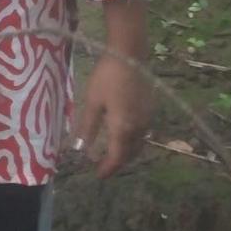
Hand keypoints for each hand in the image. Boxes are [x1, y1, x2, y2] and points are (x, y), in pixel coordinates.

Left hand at [75, 51, 152, 176]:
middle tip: (103, 165)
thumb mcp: (92, 101)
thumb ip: (88, 126)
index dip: (108, 168)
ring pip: (138, 145)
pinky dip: (133, 140)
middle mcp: (139, 128)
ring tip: (112, 152)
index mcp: (123, 129)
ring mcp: (147, 119)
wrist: (129, 54)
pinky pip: (143, 133)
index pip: (117, 158)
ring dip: (126, 152)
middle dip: (117, 162)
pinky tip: (123, 134)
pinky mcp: (150, 109)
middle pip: (130, 154)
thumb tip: (80, 149)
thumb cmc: (106, 77)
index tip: (98, 175)